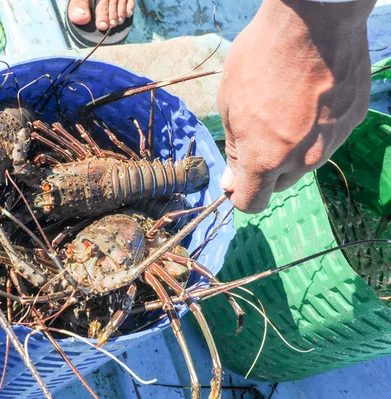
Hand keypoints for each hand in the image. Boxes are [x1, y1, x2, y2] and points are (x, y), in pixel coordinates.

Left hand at [217, 0, 374, 212]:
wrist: (313, 20)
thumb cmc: (261, 59)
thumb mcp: (231, 105)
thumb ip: (235, 150)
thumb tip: (233, 183)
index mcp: (266, 158)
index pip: (252, 203)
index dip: (239, 195)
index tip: (235, 181)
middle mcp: (303, 159)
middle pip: (278, 185)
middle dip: (263, 171)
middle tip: (255, 135)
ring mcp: (332, 142)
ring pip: (304, 164)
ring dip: (290, 151)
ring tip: (282, 111)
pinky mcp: (352, 122)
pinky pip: (327, 141)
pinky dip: (314, 131)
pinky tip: (307, 101)